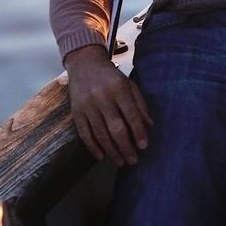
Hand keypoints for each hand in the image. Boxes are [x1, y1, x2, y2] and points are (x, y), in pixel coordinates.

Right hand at [64, 46, 152, 165]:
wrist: (84, 63)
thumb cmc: (111, 76)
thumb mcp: (129, 84)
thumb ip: (140, 104)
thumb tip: (150, 126)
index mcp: (118, 88)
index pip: (131, 114)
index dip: (138, 132)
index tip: (144, 146)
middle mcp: (102, 97)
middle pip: (115, 127)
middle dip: (126, 147)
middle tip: (133, 161)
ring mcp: (87, 105)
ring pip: (100, 133)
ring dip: (111, 151)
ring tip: (120, 162)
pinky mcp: (76, 111)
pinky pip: (84, 133)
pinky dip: (92, 147)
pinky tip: (101, 156)